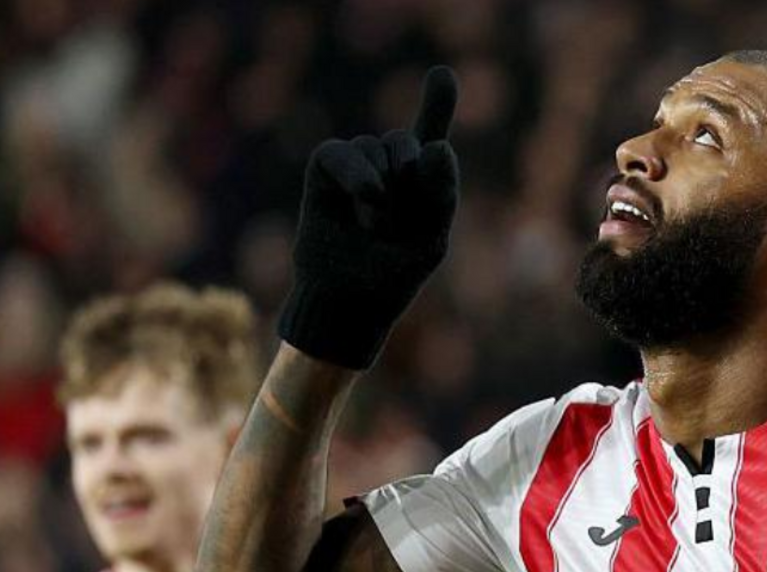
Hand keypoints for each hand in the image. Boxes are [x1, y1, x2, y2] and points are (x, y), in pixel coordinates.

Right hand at [278, 66, 459, 368]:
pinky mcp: (325, 170)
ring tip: (377, 226)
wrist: (351, 301)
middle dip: (412, 178)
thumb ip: (441, 192)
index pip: (430, 135)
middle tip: (400, 222)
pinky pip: (341, 152)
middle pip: (408, 142)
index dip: (436, 102)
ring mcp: (356, 166)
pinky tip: (368, 198)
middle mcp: (388, 168)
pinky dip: (358, 174)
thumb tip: (439, 145)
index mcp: (420, 182)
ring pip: (379, 146)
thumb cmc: (393, 276)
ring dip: (385, 188)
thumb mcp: (431, 237)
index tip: (442, 75)